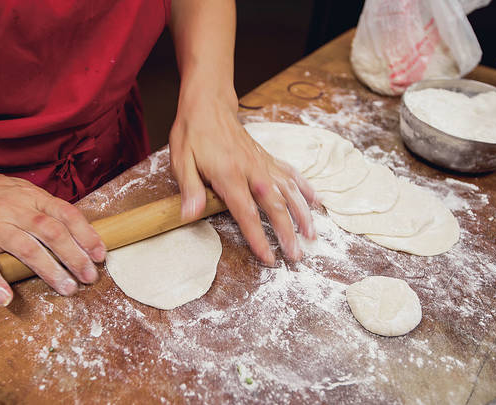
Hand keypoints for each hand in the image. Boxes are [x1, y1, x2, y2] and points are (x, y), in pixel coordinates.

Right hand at [0, 166, 105, 305]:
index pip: (66, 214)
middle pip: (51, 233)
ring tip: (68, 288)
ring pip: (26, 249)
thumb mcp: (27, 192)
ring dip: (49, 271)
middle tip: (89, 277)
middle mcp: (15, 210)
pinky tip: (5, 299)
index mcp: (33, 197)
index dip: (86, 234)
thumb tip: (83, 233)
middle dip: (74, 257)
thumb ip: (51, 210)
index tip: (100, 255)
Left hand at [169, 89, 316, 264]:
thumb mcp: (181, 160)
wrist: (208, 103)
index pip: (246, 213)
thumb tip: (190, 215)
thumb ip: (189, 189)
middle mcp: (251, 170)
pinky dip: (304, 187)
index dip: (258, 237)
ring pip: (289, 191)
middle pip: (275, 206)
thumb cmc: (192, 133)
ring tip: (312, 234)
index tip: (269, 257)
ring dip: (302, 213)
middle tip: (297, 255)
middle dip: (287, 232)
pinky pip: (290, 173)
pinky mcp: (266, 157)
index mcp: (229, 175)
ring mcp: (262, 163)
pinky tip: (315, 200)